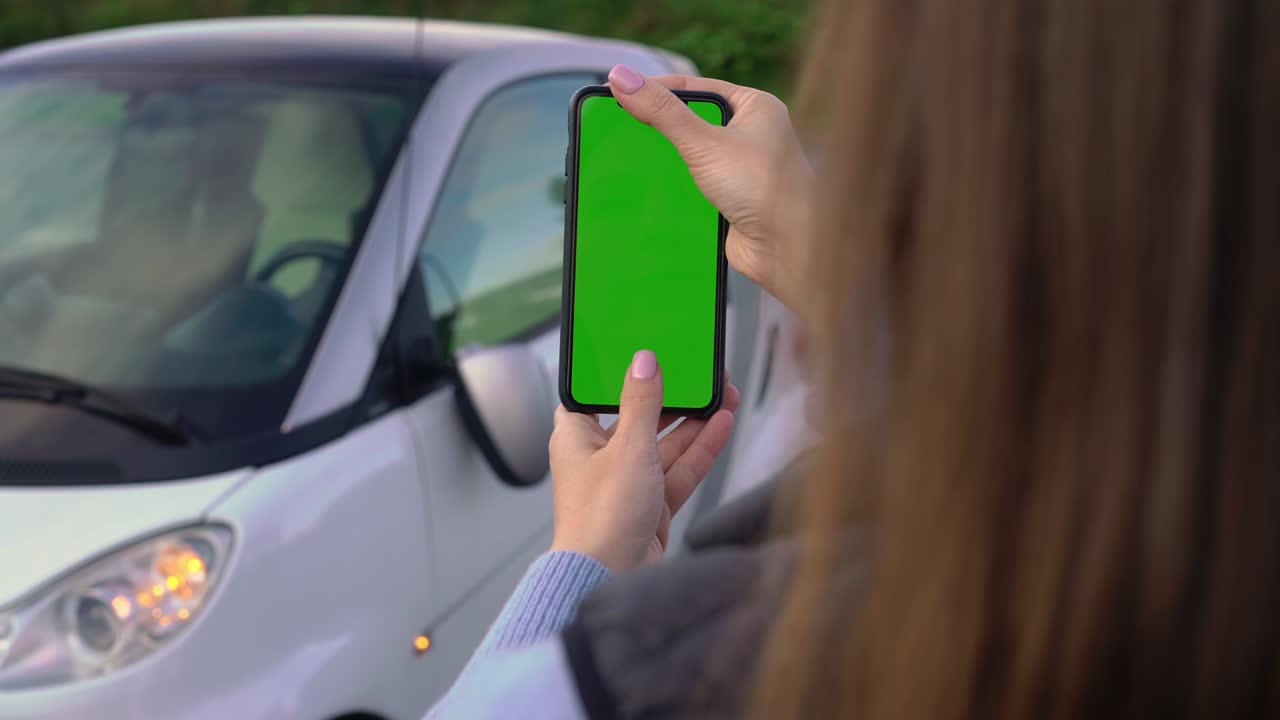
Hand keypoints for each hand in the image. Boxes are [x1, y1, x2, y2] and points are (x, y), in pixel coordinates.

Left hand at [549, 350, 739, 573]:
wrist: (607, 578)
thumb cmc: (600, 519)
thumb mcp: (627, 447)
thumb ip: (641, 403)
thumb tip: (643, 363)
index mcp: (576, 438)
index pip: (596, 395)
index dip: (620, 374)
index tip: (648, 355)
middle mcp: (600, 458)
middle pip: (639, 418)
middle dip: (672, 398)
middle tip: (700, 376)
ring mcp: (627, 483)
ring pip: (664, 444)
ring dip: (693, 423)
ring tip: (724, 396)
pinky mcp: (650, 505)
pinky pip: (678, 471)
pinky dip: (699, 451)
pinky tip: (721, 426)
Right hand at [607, 64, 815, 313]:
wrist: (788, 249)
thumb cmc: (764, 189)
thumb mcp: (704, 143)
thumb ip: (662, 112)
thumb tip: (622, 77)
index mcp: (755, 106)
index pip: (696, 88)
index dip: (657, 89)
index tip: (621, 92)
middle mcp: (752, 134)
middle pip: (692, 121)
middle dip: (662, 128)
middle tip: (624, 126)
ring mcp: (743, 167)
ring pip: (692, 155)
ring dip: (669, 161)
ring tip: (634, 159)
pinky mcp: (733, 198)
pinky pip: (696, 185)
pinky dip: (677, 188)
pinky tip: (655, 190)